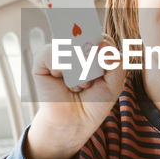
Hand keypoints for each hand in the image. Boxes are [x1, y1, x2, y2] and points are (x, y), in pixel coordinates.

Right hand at [26, 37, 126, 158]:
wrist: (74, 122)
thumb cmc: (94, 102)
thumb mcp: (114, 84)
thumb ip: (116, 62)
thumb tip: (102, 44)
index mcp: (94, 50)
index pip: (101, 36)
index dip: (104, 45)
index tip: (105, 61)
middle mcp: (76, 48)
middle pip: (84, 36)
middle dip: (92, 60)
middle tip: (91, 79)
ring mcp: (59, 54)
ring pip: (69, 46)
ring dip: (78, 71)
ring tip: (79, 86)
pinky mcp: (42, 62)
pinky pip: (51, 53)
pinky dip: (60, 70)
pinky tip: (63, 83)